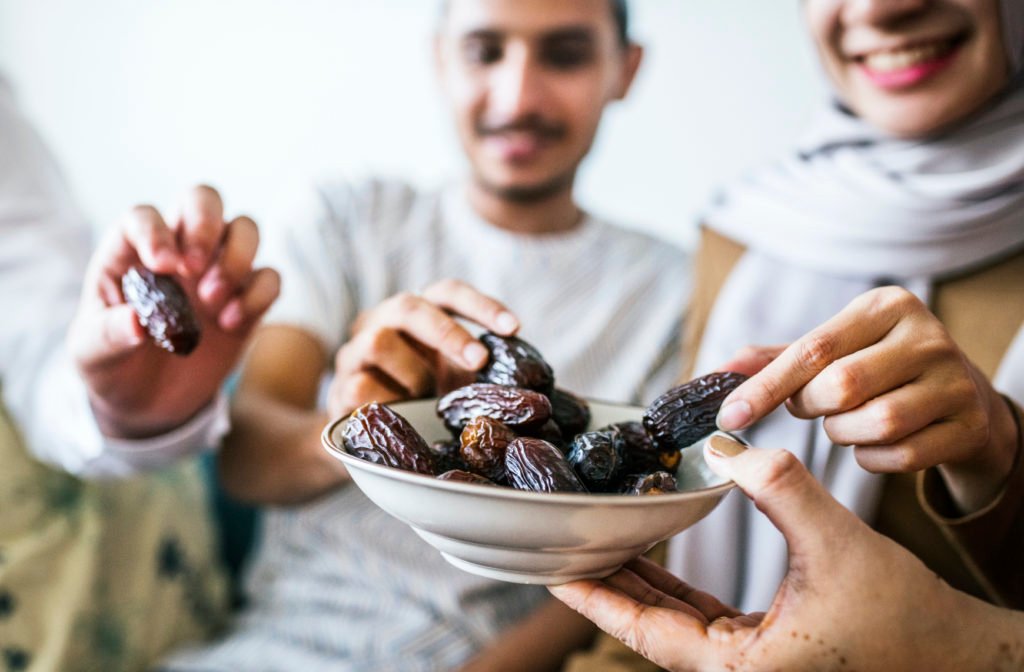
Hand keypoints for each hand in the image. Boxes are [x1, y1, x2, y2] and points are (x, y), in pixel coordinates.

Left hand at [69, 185, 279, 437]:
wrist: (148, 403)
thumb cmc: (112, 364)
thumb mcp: (92, 354)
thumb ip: (109, 335)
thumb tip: (137, 323)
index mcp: (131, 251)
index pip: (144, 216)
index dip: (154, 231)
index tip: (163, 266)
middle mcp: (178, 250)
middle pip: (203, 199)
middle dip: (205, 222)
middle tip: (195, 267)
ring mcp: (216, 270)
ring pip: (245, 228)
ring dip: (237, 257)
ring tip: (212, 299)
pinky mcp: (246, 299)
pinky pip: (270, 277)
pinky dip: (258, 295)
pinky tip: (230, 324)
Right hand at [327, 279, 519, 416]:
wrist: (369, 441)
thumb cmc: (421, 398)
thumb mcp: (453, 376)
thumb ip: (477, 365)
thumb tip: (526, 372)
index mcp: (415, 313)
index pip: (447, 292)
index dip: (481, 306)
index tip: (514, 328)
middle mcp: (381, 322)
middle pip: (410, 306)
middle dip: (448, 333)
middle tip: (479, 362)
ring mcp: (354, 351)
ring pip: (381, 342)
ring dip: (414, 375)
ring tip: (425, 397)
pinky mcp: (339, 385)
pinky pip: (363, 385)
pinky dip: (390, 401)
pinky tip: (401, 412)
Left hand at [550, 439, 1009, 671]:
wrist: (956, 653)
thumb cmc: (906, 616)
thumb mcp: (839, 545)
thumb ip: (783, 490)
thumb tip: (730, 446)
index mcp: (741, 668)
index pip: (646, 632)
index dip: (595, 599)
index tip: (551, 573)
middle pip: (649, 623)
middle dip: (606, 582)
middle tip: (564, 543)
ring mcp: (748, 662)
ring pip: (672, 619)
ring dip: (637, 579)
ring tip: (599, 539)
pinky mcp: (763, 645)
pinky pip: (699, 614)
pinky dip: (672, 583)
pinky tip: (652, 552)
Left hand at [716, 286, 1018, 511]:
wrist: (961, 400)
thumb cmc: (879, 369)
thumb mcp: (835, 350)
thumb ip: (777, 358)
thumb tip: (722, 370)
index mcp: (887, 307)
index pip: (813, 348)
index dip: (764, 386)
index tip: (729, 416)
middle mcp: (927, 338)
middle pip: (842, 385)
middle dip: (810, 406)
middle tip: (810, 407)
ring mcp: (954, 382)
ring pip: (875, 422)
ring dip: (842, 434)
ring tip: (845, 422)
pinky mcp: (968, 426)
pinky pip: (901, 455)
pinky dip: (871, 459)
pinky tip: (872, 445)